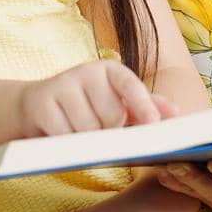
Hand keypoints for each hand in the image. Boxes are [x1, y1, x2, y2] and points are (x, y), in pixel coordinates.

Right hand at [16, 61, 181, 137]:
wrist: (37, 105)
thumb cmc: (85, 106)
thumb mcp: (115, 102)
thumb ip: (145, 106)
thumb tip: (175, 112)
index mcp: (110, 70)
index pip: (130, 84)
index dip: (143, 104)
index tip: (154, 124)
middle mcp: (87, 71)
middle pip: (111, 115)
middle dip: (109, 131)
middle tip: (101, 130)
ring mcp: (62, 83)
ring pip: (88, 128)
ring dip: (87, 139)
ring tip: (79, 130)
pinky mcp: (42, 101)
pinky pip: (64, 133)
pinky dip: (67, 141)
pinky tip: (62, 133)